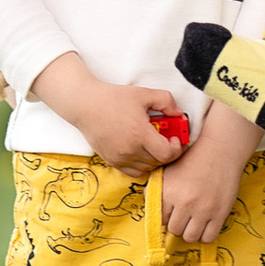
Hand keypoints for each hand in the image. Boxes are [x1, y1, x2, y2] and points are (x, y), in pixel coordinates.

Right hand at [29, 56, 192, 171]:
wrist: (85, 105)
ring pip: (147, 168)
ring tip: (154, 143)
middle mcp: (130, 150)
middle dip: (168, 151)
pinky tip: (142, 151)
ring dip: (156, 158)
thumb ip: (166, 101)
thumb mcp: (144, 94)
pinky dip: (142, 165)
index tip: (175, 138)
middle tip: (168, 139)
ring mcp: (120, 158)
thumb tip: (179, 114)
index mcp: (139, 134)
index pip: (167, 154)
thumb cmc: (114, 98)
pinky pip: (134, 171)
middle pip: (159, 162)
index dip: (177, 148)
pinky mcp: (111, 161)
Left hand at [160, 108, 259, 247]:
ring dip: (191, 231)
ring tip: (195, 220)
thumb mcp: (169, 170)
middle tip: (185, 215)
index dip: (166, 216)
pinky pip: (208, 237)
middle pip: (174, 230)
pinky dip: (205, 234)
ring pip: (190, 237)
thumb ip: (155, 188)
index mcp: (169, 192)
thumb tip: (148, 203)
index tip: (172, 212)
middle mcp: (184, 203)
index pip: (160, 219)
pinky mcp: (220, 213)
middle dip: (178, 224)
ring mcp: (203, 209)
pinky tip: (206, 223)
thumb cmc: (193, 159)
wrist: (220, 149)